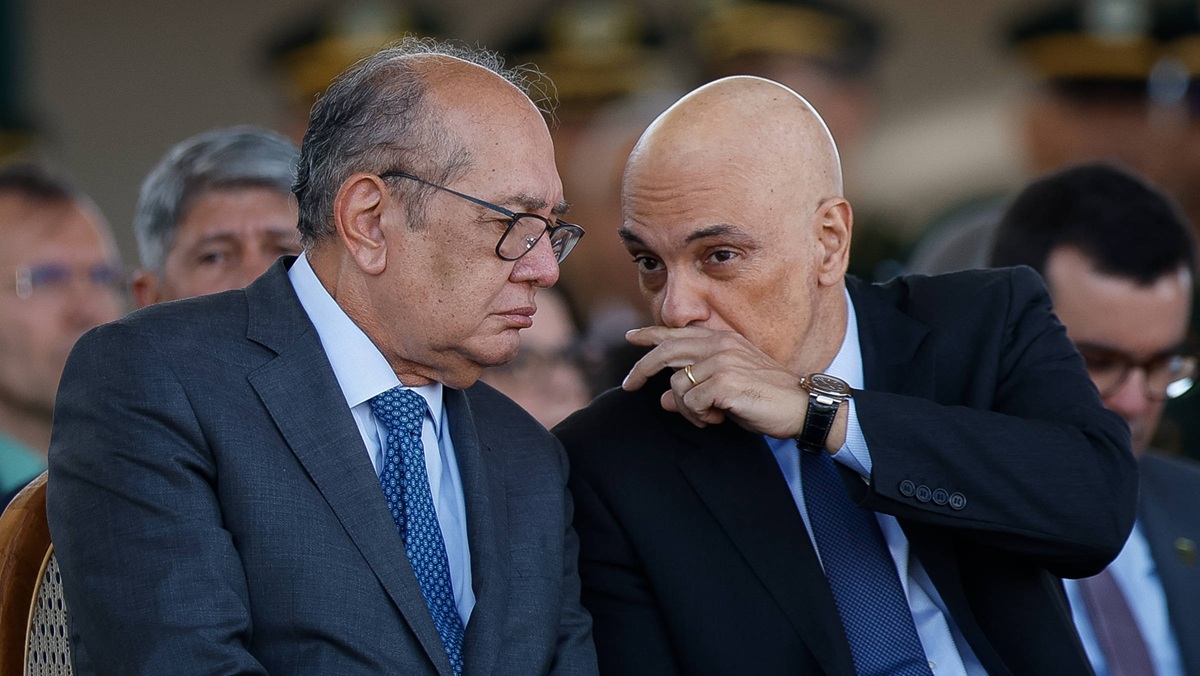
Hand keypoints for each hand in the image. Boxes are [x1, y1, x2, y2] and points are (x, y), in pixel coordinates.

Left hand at [623, 325, 810, 437]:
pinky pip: (689, 403)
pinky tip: (718, 418)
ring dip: (686, 409)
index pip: (678, 333)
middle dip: (641, 369)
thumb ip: (695, 388)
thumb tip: (662, 400)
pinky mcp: (724, 382)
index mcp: (722, 340)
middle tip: (628, 386)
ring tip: (707, 417)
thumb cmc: (765, 397)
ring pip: (676, 386)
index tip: (630, 337)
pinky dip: (698, 417)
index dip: (650, 334)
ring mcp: (721, 362)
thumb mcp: (725, 390)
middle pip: (666, 352)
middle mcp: (719, 345)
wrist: (801, 406)